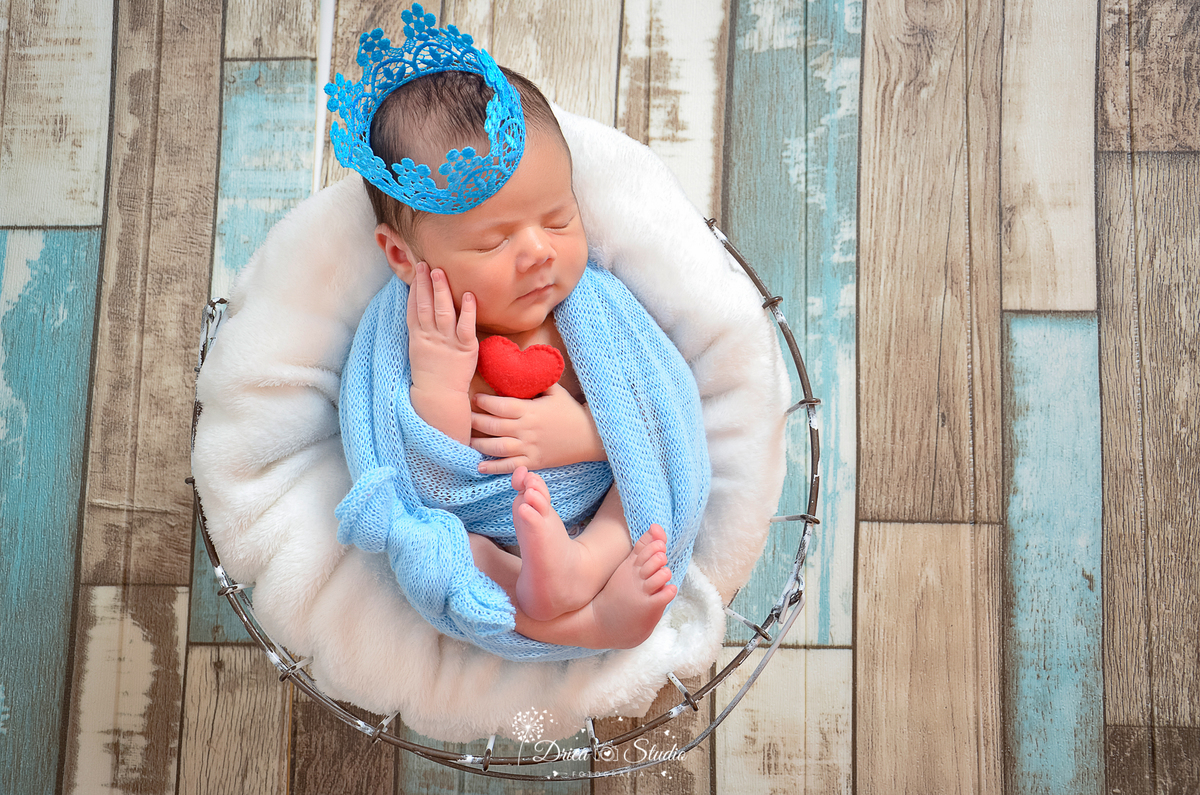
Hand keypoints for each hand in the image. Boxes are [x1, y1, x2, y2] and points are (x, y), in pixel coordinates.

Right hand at [407, 262, 476, 442]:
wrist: (439, 396)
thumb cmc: (431, 374)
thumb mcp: (419, 350)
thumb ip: (421, 330)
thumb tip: (421, 312)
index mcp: (418, 337)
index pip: (414, 308)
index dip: (414, 288)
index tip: (415, 271)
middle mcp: (431, 337)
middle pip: (425, 305)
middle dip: (424, 284)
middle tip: (425, 264)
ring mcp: (447, 342)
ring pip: (443, 311)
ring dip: (441, 291)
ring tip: (440, 272)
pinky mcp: (465, 348)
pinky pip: (466, 326)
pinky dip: (468, 310)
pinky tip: (469, 295)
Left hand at [470, 384, 606, 472]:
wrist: (590, 437)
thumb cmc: (571, 411)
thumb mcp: (555, 391)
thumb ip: (537, 380)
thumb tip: (521, 365)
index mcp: (530, 410)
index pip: (501, 405)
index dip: (484, 402)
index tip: (474, 398)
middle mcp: (527, 430)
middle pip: (494, 426)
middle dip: (475, 421)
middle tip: (463, 417)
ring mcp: (530, 448)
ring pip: (498, 447)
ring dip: (479, 444)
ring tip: (467, 439)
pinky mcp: (534, 462)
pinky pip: (510, 466)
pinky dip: (493, 468)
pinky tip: (479, 466)